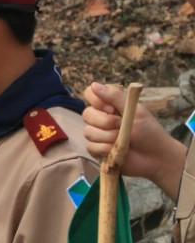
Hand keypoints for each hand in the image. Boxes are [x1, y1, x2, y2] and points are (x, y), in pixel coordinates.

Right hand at [82, 81, 184, 197]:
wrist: (155, 157)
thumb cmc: (149, 132)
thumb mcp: (135, 111)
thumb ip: (115, 97)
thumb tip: (94, 85)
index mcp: (110, 106)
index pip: (90, 94)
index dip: (96, 101)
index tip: (111, 109)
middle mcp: (101, 118)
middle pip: (87, 114)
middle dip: (105, 122)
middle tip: (120, 126)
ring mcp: (97, 134)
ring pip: (88, 132)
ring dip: (107, 137)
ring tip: (122, 141)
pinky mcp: (96, 150)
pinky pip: (91, 146)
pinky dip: (105, 149)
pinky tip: (116, 150)